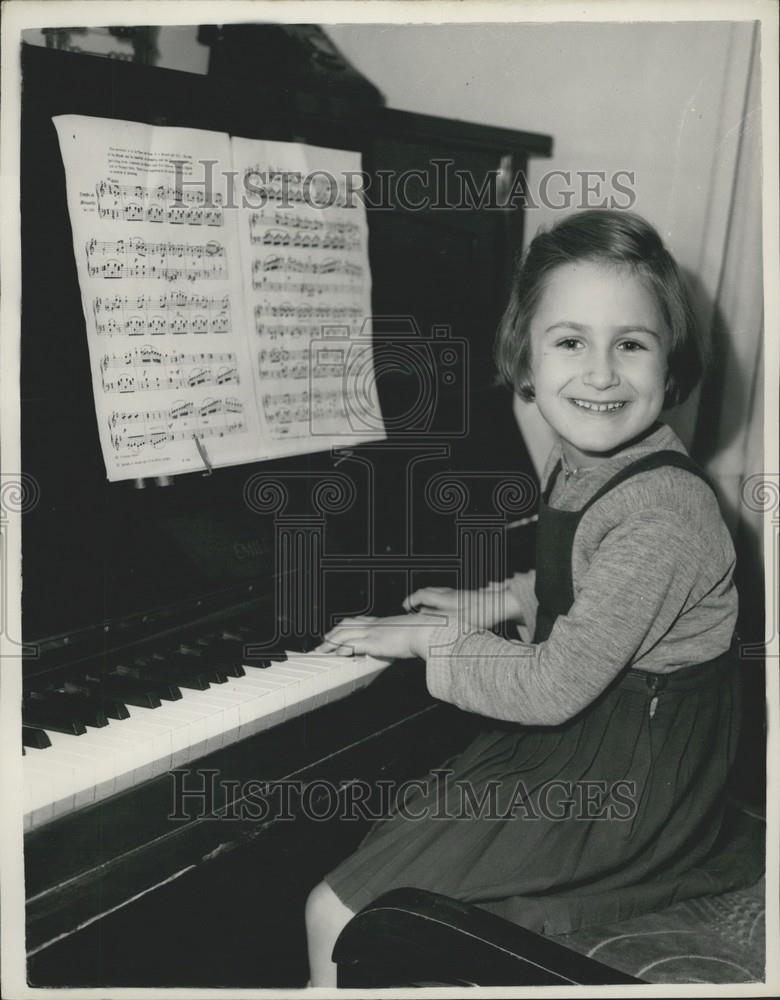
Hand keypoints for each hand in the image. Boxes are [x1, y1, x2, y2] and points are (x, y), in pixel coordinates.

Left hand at [314, 612, 443, 659]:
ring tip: (322, 650)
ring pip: (345, 634)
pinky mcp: (375, 642)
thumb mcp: (409, 633)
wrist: (426, 630)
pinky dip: (343, 649)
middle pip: (347, 625)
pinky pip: (354, 644)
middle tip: (324, 641)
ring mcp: (374, 633)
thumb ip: (402, 637)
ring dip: (331, 642)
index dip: (346, 626)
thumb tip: (405, 642)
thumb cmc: (423, 632)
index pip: (359, 621)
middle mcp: (375, 625)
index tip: (338, 631)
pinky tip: (337, 654)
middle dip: (333, 633)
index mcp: (383, 622)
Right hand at [403, 582, 519, 629]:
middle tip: (410, 606)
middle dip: (417, 598)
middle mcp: (450, 594)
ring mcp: (458, 594)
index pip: (422, 595)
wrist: (502, 604)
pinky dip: (438, 601)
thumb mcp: (458, 620)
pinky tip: (442, 611)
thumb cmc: (481, 614)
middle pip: (429, 591)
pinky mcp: (465, 597)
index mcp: (446, 599)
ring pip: (438, 593)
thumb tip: (422, 616)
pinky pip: (446, 596)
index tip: (404, 606)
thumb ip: (438, 618)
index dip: (411, 600)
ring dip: (428, 599)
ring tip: (423, 610)